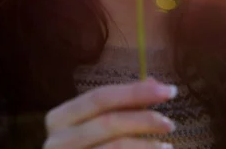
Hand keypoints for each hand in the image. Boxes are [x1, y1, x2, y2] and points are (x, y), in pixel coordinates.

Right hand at [43, 78, 177, 148]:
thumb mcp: (101, 126)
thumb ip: (124, 105)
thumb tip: (153, 82)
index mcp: (60, 118)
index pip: (100, 97)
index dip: (135, 92)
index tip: (168, 90)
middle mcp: (56, 140)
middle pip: (107, 122)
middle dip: (144, 119)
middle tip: (170, 123)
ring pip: (114, 147)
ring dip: (145, 145)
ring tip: (166, 146)